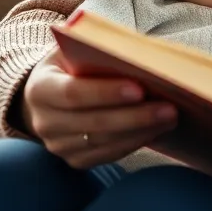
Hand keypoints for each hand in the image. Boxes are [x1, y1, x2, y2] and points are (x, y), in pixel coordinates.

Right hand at [20, 46, 177, 168]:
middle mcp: (44, 122)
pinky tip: (156, 131)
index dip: (106, 92)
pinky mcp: (74, 160)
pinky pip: (108, 155)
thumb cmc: (70, 65)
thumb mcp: (75, 50)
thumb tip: (140, 57)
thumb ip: (98, 52)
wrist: (48, 95)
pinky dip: (134, 143)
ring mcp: (58, 146)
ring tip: (170, 118)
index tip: (139, 88)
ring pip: (104, 142)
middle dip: (135, 116)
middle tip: (169, 108)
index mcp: (40, 88)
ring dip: (141, 131)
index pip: (73, 93)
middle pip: (94, 122)